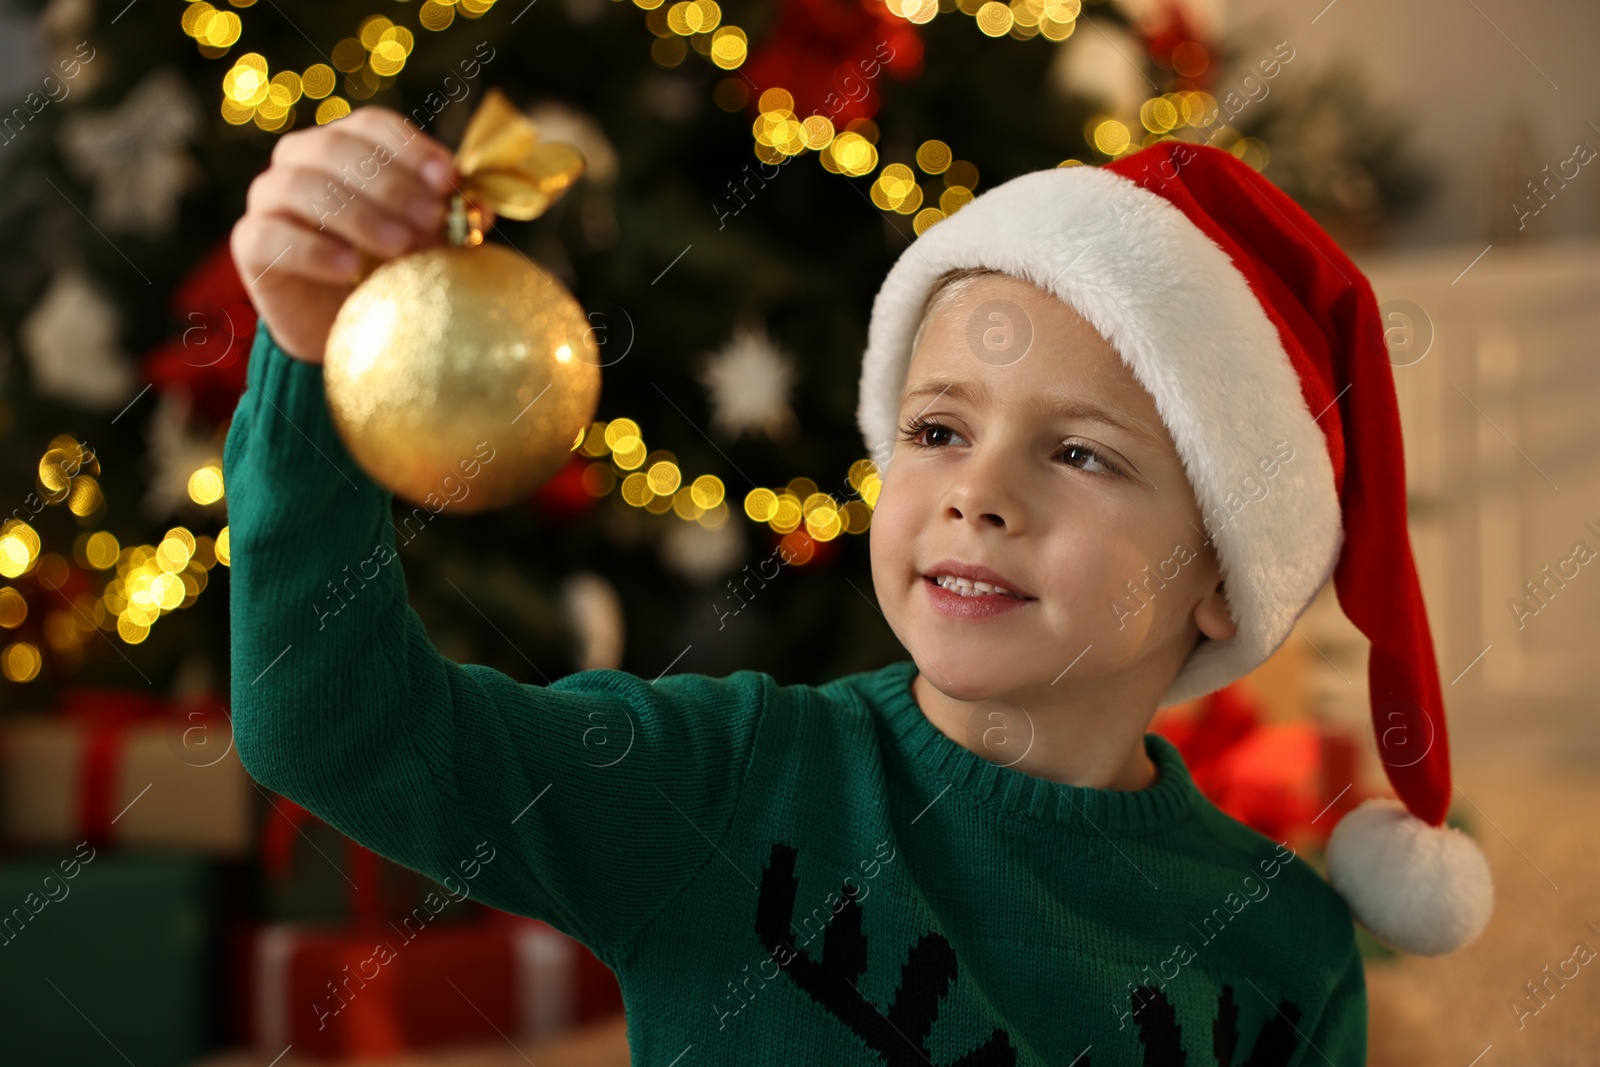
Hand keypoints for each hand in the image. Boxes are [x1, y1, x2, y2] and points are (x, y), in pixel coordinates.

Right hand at [228, 106, 493, 364]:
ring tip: (400, 247)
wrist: (345, 330)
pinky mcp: (250, 243)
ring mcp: (270, 198)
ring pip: (304, 186)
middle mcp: (301, 160)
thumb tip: (482, 205)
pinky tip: (350, 269)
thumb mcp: (429, 243)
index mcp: (346, 145)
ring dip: (359, 214)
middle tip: (432, 219)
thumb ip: (451, 219)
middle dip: (392, 184)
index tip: (449, 179)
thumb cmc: (389, 272)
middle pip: (339, 149)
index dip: (411, 148)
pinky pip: (273, 236)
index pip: (373, 125)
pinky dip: (315, 250)